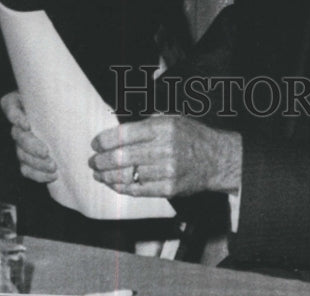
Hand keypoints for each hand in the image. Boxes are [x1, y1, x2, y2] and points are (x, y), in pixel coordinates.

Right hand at [0, 92, 57, 183]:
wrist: (59, 108)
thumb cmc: (56, 96)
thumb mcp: (55, 89)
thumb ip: (59, 90)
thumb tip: (74, 90)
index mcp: (18, 103)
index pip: (11, 108)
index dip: (16, 117)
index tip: (27, 125)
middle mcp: (17, 123)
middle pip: (19, 136)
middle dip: (32, 146)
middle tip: (46, 152)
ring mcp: (20, 141)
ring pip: (22, 154)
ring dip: (37, 163)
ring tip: (53, 167)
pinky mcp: (26, 156)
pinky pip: (26, 168)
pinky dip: (38, 174)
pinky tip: (52, 176)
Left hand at [89, 115, 241, 198]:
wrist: (216, 159)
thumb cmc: (191, 137)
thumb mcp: (171, 119)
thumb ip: (146, 125)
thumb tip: (116, 132)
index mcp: (162, 127)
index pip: (124, 134)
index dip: (104, 140)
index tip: (95, 144)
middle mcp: (164, 148)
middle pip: (121, 157)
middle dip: (100, 160)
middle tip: (92, 161)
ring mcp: (166, 171)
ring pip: (126, 175)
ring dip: (107, 176)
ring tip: (98, 174)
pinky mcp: (168, 189)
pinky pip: (137, 190)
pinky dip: (121, 188)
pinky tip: (113, 184)